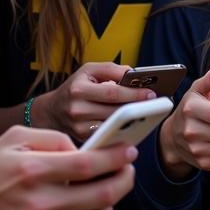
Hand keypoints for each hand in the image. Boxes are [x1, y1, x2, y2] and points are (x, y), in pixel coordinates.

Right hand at [0, 125, 136, 209]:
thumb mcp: (13, 139)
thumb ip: (52, 138)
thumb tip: (85, 149)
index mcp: (34, 171)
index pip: (90, 165)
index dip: (117, 158)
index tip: (129, 152)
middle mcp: (39, 204)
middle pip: (102, 196)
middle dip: (125, 180)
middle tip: (128, 170)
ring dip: (109, 207)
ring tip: (107, 193)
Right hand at [36, 61, 153, 142]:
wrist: (52, 111)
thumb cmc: (75, 87)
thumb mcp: (89, 70)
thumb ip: (112, 69)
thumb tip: (134, 75)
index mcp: (79, 90)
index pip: (113, 92)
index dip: (134, 93)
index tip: (152, 93)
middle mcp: (78, 110)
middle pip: (115, 111)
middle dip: (138, 107)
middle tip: (157, 103)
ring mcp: (80, 128)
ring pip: (114, 125)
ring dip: (134, 120)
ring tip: (150, 112)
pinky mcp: (84, 139)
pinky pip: (109, 134)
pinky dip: (124, 129)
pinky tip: (137, 124)